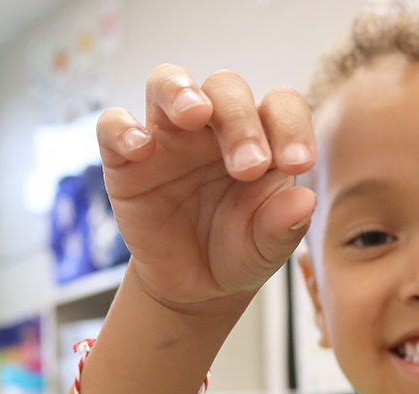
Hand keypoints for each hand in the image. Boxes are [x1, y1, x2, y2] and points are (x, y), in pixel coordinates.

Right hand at [97, 66, 316, 307]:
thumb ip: (284, 225)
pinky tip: (141, 149)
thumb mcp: (267, 247)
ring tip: (195, 114)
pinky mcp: (126, 159)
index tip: (298, 163)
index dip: (291, 126)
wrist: (194, 285)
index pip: (280, 106)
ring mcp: (168, 137)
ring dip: (180, 91)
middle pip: (225, 88)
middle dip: (239, 121)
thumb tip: (305, 200)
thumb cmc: (239, 251)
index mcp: (261, 138)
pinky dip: (123, 129)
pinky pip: (114, 125)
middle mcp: (214, 127)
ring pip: (167, 82)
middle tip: (249, 167)